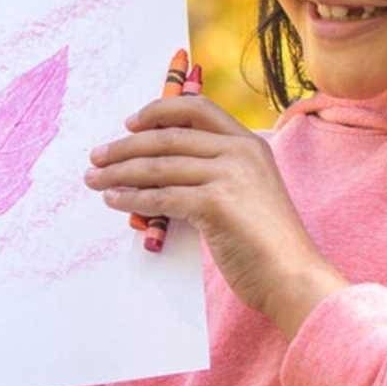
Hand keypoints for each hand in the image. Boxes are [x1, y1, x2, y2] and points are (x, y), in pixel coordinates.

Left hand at [83, 94, 348, 335]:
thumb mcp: (247, 193)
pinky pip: (162, 196)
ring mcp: (230, 175)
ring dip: (119, 172)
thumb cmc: (266, 244)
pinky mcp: (216, 203)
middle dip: (125, 146)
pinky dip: (131, 198)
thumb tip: (161, 170)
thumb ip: (216, 173)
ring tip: (93, 179)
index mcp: (249, 143)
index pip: (197, 109)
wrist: (293, 276)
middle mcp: (240, 151)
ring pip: (159, 166)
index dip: (159, 110)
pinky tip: (113, 200)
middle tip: (96, 156)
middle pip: (169, 137)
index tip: (130, 122)